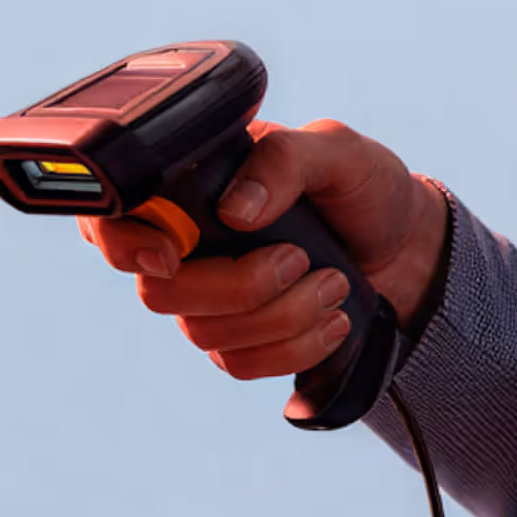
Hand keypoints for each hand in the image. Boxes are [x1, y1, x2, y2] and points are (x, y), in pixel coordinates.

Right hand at [84, 119, 448, 380]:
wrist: (405, 245)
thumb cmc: (362, 187)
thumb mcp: (336, 151)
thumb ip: (284, 159)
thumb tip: (235, 210)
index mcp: (192, 185)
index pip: (111, 219)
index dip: (122, 243)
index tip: (172, 254)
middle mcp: (187, 244)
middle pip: (160, 293)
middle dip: (238, 288)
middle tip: (299, 260)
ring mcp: (207, 299)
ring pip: (203, 334)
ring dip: (280, 317)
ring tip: (335, 285)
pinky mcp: (239, 341)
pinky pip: (238, 365)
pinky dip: (292, 350)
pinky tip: (331, 323)